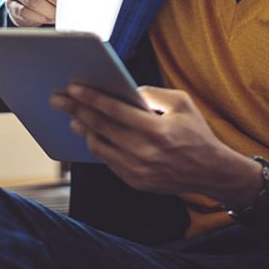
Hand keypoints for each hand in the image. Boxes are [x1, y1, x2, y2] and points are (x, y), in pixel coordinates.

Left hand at [50, 84, 261, 205]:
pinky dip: (98, 145)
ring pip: (99, 146)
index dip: (91, 97)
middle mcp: (144, 152)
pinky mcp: (135, 181)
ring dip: (83, 129)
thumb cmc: (196, 132)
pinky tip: (91, 134)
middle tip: (57, 99)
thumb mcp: (182, 103)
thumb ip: (152, 93)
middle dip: (75, 110)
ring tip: (73, 117)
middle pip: (100, 127)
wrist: (211, 172)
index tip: (73, 87)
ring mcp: (138, 170)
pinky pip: (108, 161)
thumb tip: (125, 90)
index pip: (115, 110)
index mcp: (156, 130)